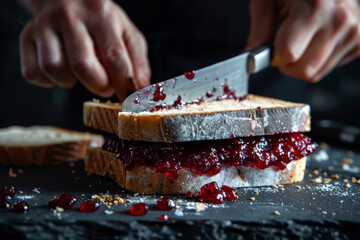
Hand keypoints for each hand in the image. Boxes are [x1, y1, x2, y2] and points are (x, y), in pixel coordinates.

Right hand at [20, 0, 150, 99]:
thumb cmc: (100, 20)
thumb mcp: (126, 32)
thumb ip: (137, 61)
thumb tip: (140, 89)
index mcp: (101, 14)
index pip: (114, 56)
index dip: (123, 83)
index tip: (127, 97)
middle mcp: (70, 16)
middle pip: (82, 65)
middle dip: (98, 85)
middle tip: (105, 86)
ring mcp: (44, 25)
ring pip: (54, 69)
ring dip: (70, 82)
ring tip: (81, 75)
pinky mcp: (26, 36)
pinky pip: (33, 73)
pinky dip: (49, 82)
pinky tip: (61, 72)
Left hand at [246, 0, 359, 81]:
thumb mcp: (267, 0)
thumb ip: (259, 29)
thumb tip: (249, 57)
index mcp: (314, 8)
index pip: (287, 54)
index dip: (273, 55)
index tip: (272, 46)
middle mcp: (339, 20)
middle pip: (304, 70)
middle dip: (287, 65)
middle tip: (285, 47)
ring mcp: (353, 31)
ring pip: (316, 74)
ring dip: (301, 64)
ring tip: (302, 40)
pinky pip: (329, 69)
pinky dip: (317, 61)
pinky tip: (317, 40)